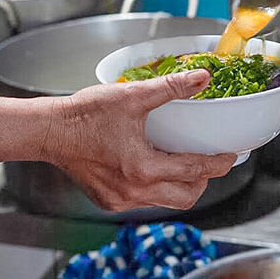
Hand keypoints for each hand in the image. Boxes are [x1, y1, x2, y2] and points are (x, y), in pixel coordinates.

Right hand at [42, 69, 235, 210]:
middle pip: (186, 196)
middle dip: (203, 180)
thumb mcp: (132, 96)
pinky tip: (156, 167)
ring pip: (166, 201)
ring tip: (185, 163)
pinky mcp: (109, 201)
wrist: (48, 131)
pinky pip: (145, 201)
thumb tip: (201, 78)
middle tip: (211, 161)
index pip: (194, 171)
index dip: (218, 163)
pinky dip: (158, 187)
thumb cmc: (83, 115)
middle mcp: (133, 191)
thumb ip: (170, 87)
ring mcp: (120, 200)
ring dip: (181, 185)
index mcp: (143, 168)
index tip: (231, 155)